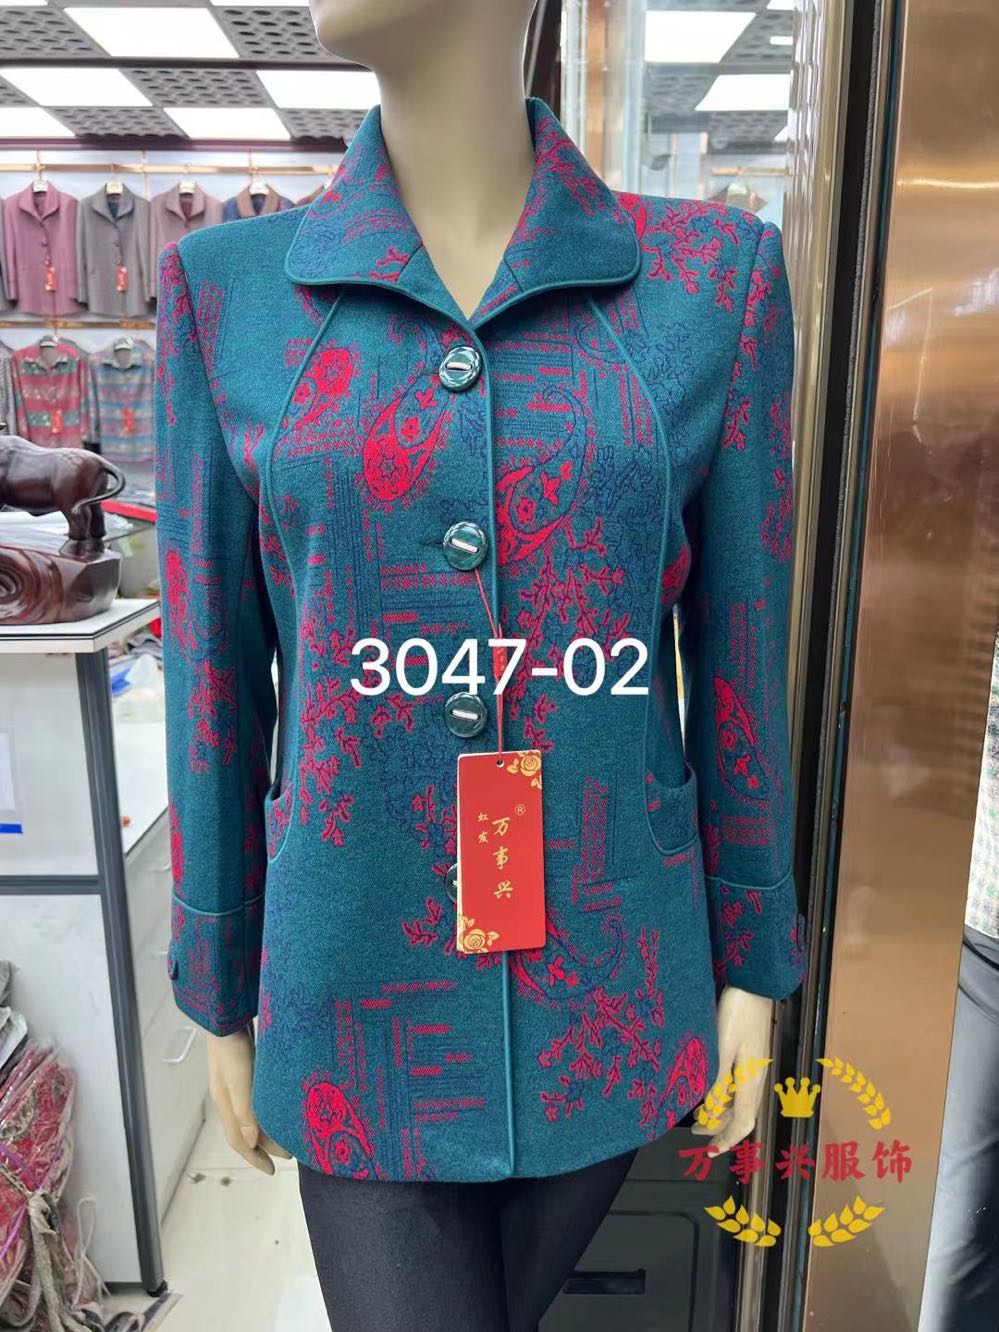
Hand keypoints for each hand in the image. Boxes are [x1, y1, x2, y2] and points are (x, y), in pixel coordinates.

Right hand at [206, 1024, 292, 1173]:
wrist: (226, 1015)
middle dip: (265, 1146)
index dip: (255, 1158)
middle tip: (289, 1154)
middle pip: (246, 1131)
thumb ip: (246, 1110)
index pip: (239, 1140)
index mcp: (225, 1104)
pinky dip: (265, 1110)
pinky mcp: (243, 1071)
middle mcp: (228, 1098)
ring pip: (251, 1116)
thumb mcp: (240, 1080)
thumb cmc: (233, 1047)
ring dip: (267, 1128)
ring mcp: (235, 1085)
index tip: (272, 1170)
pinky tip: (277, 1105)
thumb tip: (251, 1143)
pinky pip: (254, 1100)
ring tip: (286, 1134)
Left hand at [690, 984, 773, 1155]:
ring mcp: (756, 1066)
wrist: (754, 983)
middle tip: (696, 1134)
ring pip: (740, 1100)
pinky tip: (711, 1089)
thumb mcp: (721, 1049)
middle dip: (720, 1128)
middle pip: (742, 1115)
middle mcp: (757, 1078)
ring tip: (699, 1115)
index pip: (743, 1123)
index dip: (727, 1140)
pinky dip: (725, 1095)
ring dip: (721, 1111)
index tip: (710, 1152)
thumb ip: (716, 1082)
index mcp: (752, 1081)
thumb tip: (708, 1114)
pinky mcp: (751, 1055)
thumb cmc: (737, 1013)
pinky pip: (740, 1086)